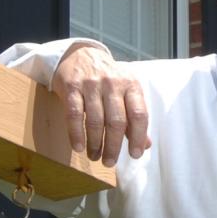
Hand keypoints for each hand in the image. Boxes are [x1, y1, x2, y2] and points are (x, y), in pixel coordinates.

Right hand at [51, 44, 149, 167]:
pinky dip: (76, 133)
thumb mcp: (125, 91)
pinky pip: (74, 115)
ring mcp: (91, 84)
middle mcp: (113, 83)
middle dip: (113, 146)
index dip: (138, 137)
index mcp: (131, 85)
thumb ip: (134, 117)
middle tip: (110, 162)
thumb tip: (145, 145)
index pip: (139, 114)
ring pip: (95, 120)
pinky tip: (79, 146)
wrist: (80, 54)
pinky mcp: (71, 87)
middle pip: (116, 121)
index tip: (134, 154)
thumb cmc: (107, 78)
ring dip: (95, 143)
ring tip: (94, 156)